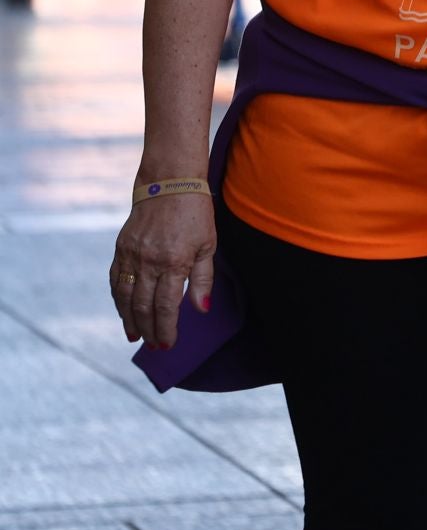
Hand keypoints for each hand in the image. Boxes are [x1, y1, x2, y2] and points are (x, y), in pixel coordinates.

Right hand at [110, 193, 215, 349]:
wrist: (169, 183)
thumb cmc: (195, 214)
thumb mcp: (208, 245)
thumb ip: (203, 280)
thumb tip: (201, 310)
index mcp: (175, 262)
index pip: (166, 306)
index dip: (166, 328)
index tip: (167, 344)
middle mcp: (149, 261)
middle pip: (143, 306)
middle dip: (149, 330)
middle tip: (153, 346)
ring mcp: (132, 255)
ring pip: (124, 297)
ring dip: (129, 320)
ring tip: (135, 335)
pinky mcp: (121, 248)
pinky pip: (115, 280)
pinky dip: (117, 299)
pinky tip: (123, 310)